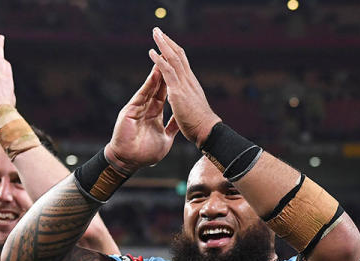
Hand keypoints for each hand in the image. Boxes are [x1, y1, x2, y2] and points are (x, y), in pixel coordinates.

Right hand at [104, 65, 179, 174]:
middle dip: (164, 72)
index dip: (171, 82)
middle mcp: (146, 107)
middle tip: (170, 56)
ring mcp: (138, 107)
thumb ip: (173, 127)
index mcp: (155, 113)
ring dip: (158, 73)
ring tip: (164, 57)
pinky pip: (142, 94)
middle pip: (158, 86)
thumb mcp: (166, 137)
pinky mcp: (131, 109)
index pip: (164, 94)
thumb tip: (183, 121)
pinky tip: (155, 73)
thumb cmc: (146, 153)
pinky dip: (149, 84)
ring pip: (151, 87)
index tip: (179, 70)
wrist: (130, 161)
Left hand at [148, 27, 220, 146]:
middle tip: (159, 31)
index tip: (166, 42)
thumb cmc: (201, 125)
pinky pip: (167, 72)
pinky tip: (152, 52)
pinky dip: (159, 61)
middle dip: (168, 42)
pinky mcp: (178, 91)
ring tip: (155, 33)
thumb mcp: (193, 110)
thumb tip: (185, 105)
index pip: (182, 63)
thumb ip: (187, 103)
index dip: (173, 51)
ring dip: (163, 44)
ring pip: (173, 59)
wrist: (207, 131)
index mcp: (191, 85)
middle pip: (178, 55)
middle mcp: (189, 81)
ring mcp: (184, 85)